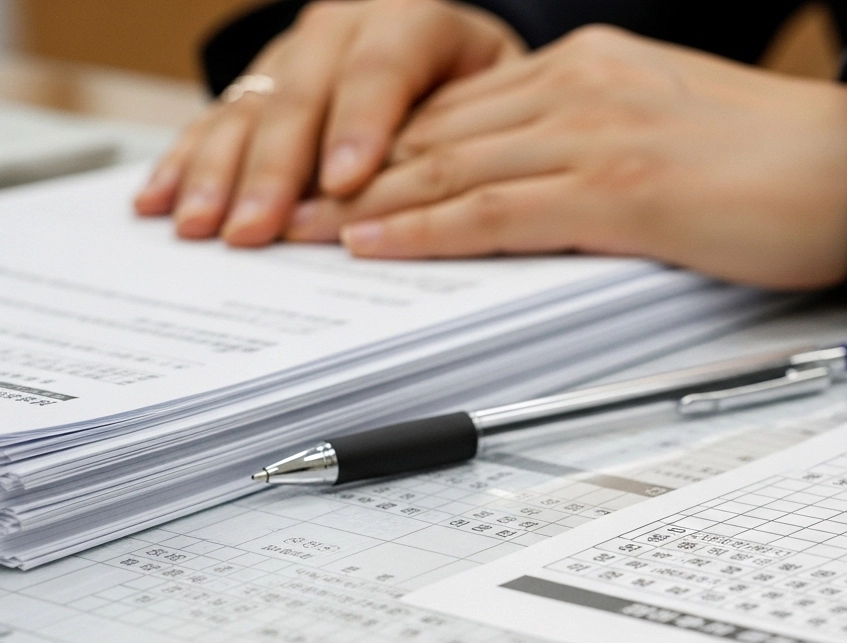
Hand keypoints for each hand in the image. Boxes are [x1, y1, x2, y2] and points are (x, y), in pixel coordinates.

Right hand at [133, 0, 523, 246]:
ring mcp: (295, 50)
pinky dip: (187, 162)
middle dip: (275, 171)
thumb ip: (471, 132)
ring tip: (201, 227)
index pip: (382, 70)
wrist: (451, 49)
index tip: (345, 184)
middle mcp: (345, 26)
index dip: (361, 128)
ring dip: (220, 174)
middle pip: (303, 95)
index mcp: (415, 17)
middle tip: (255, 229)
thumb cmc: (485, 86)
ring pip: (252, 108)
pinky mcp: (263, 80)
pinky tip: (160, 197)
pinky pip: (218, 118)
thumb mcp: (497, 98)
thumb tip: (448, 202)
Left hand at [289, 26, 846, 289]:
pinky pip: (500, 207)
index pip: (462, 112)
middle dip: (350, 176)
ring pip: (451, 166)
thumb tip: (536, 195)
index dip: (384, 150)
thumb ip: (594, 148)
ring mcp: (599, 131)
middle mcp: (583, 85)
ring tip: (298, 233)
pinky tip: (375, 241)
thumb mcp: (667, 132)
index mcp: (592, 67)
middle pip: (439, 135)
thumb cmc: (778, 163)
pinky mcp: (623, 186)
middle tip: (280, 208)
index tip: (327, 180)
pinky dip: (428, 227)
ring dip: (365, 204)